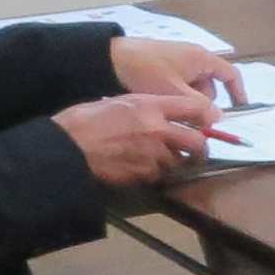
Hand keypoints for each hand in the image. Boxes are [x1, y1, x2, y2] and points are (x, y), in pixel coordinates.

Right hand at [58, 86, 219, 188]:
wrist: (68, 145)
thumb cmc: (87, 118)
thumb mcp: (119, 101)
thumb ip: (147, 106)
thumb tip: (166, 113)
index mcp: (151, 106)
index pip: (195, 108)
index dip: (205, 116)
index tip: (206, 122)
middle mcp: (158, 130)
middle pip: (197, 141)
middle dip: (200, 148)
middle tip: (197, 150)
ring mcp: (152, 154)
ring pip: (178, 161)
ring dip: (175, 161)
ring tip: (162, 158)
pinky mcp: (143, 173)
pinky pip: (159, 174)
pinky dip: (155, 172)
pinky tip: (143, 166)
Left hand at [109, 34, 242, 104]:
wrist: (110, 58)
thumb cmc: (146, 71)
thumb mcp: (175, 92)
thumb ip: (199, 107)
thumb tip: (218, 118)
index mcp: (201, 58)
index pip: (230, 74)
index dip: (238, 92)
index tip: (239, 109)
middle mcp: (193, 56)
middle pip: (210, 85)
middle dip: (203, 103)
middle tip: (189, 117)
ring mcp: (177, 60)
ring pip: (193, 86)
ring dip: (187, 100)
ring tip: (169, 107)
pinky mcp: (163, 65)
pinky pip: (178, 82)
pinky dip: (175, 93)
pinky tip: (160, 100)